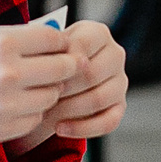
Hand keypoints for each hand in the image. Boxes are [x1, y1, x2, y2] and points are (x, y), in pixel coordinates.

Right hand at [0, 22, 80, 161]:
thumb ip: (14, 38)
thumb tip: (54, 38)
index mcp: (0, 43)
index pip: (55, 40)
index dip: (60, 42)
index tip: (57, 45)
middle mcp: (8, 73)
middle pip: (63, 68)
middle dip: (62, 65)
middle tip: (54, 65)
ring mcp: (8, 104)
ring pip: (53, 95)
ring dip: (47, 89)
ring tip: (28, 84)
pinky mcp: (6, 129)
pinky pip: (36, 117)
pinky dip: (31, 110)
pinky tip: (13, 103)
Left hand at [18, 17, 126, 151]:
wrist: (53, 80)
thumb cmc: (49, 60)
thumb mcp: (47, 49)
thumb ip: (49, 52)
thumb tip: (46, 65)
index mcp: (98, 33)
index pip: (83, 45)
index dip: (61, 61)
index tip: (41, 73)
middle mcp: (115, 55)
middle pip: (92, 74)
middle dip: (63, 88)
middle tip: (41, 96)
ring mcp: (120, 82)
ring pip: (99, 98)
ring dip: (69, 109)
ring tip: (46, 113)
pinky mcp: (119, 107)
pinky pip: (107, 122)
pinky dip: (82, 128)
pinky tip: (60, 128)